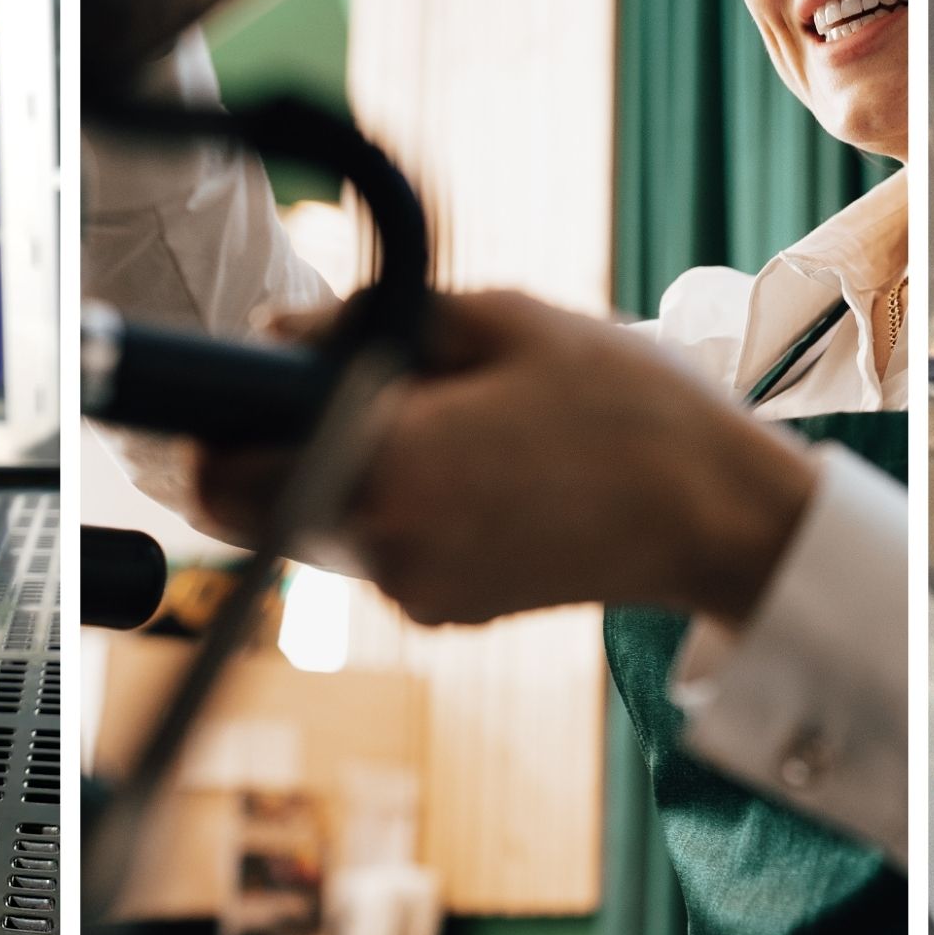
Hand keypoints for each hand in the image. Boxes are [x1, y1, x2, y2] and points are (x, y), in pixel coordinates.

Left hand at [198, 291, 818, 625]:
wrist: (717, 514)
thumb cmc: (625, 405)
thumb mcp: (501, 320)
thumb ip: (368, 322)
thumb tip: (274, 333)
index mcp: (385, 467)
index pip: (219, 471)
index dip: (215, 423)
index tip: (255, 379)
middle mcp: (383, 548)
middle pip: (256, 504)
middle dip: (277, 445)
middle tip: (350, 388)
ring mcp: (413, 594)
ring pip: (320, 522)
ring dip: (345, 470)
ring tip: (448, 419)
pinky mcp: (446, 614)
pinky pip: (380, 550)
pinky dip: (398, 507)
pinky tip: (479, 468)